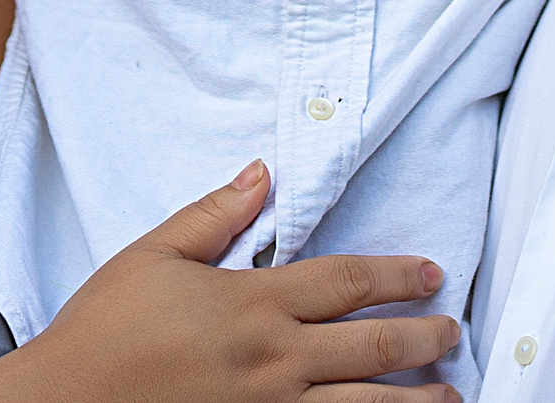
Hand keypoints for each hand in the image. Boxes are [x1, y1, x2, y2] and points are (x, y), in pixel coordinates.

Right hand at [0, 163, 460, 402]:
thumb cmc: (100, 333)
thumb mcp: (152, 257)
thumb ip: (214, 217)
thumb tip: (261, 175)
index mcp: (253, 304)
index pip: (347, 282)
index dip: (398, 275)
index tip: (432, 273)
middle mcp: (274, 360)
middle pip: (373, 347)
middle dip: (424, 338)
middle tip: (454, 332)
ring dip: (416, 401)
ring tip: (450, 398)